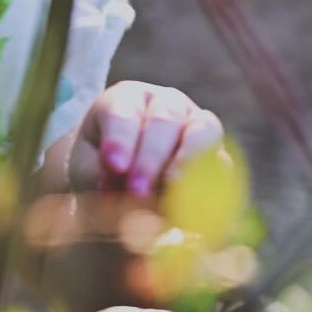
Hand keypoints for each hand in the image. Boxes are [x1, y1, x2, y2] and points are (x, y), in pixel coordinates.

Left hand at [64, 80, 223, 197]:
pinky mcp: (219, 157)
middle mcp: (167, 105)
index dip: (120, 140)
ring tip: (173, 193)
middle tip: (138, 190)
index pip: (122, 113)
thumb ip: (100, 178)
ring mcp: (197, 126)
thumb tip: (124, 192)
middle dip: (151, 157)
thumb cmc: (100, 170)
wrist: (123, 189)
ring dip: (188, 164)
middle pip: (165, 120)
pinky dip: (210, 188)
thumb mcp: (88, 171)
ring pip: (204, 133)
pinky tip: (194, 212)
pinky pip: (222, 169)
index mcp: (126, 99)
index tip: (114, 167)